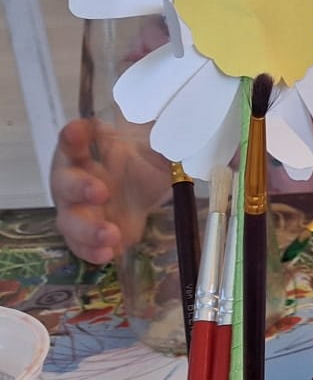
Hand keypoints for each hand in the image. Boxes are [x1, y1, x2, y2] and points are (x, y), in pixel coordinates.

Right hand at [51, 119, 166, 264]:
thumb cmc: (139, 153)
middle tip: (101, 192)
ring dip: (87, 229)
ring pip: (70, 220)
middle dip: (80, 188)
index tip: (78, 131)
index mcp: (86, 148)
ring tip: (110, 234)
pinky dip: (92, 251)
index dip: (73, 136)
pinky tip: (107, 254)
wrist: (145, 181)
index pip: (72, 139)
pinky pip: (83, 245)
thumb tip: (180, 124)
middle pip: (65, 183)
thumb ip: (160, 131)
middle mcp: (75, 177)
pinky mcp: (91, 233)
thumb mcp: (154, 138)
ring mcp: (79, 208)